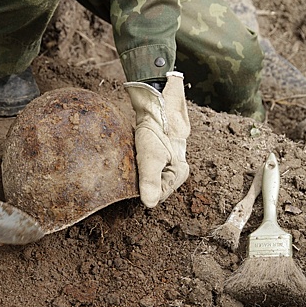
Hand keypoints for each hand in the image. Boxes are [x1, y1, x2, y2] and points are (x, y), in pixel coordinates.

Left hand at [124, 72, 189, 207]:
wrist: (157, 102)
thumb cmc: (157, 129)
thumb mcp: (151, 156)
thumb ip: (150, 180)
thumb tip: (150, 204)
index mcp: (178, 174)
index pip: (158, 195)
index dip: (142, 191)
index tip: (130, 183)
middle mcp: (174, 170)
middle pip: (153, 186)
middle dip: (139, 182)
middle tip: (126, 173)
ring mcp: (167, 161)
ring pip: (147, 176)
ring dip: (136, 173)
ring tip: (127, 165)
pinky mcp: (158, 152)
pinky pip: (144, 165)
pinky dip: (135, 164)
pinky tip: (128, 159)